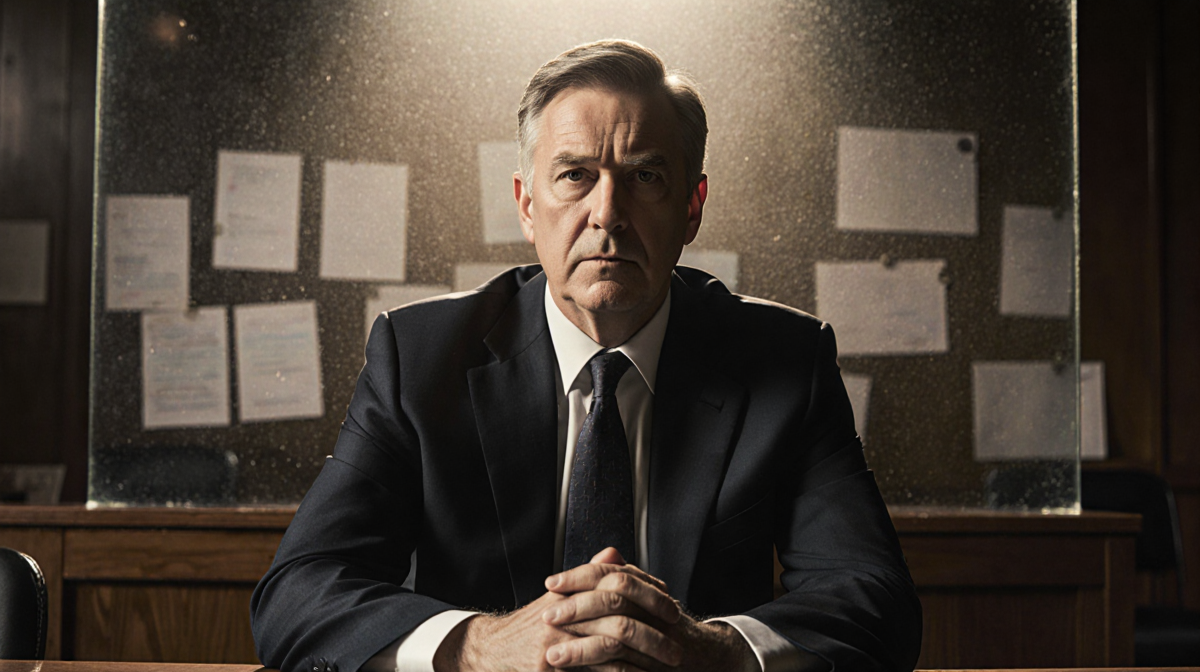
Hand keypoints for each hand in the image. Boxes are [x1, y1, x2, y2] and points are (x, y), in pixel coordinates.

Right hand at [432, 547, 685, 671]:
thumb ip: (587, 577)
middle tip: (678, 646)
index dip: (649, 597)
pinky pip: (597, 668)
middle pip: (619, 613)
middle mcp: (564, 611)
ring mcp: (557, 640)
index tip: (673, 610)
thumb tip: (615, 553)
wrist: (489, 652)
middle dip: (653, 630)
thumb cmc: (529, 627)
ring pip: (612, 643)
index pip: (617, 585)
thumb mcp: (557, 598)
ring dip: (645, 655)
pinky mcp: (551, 664)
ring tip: (668, 665)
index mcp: (569, 591)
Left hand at [543, 548, 756, 671]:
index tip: (551, 582)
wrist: (707, 659)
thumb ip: (627, 579)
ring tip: (552, 655)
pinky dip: (599, 671)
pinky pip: (626, 669)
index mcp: (650, 589)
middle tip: (546, 616)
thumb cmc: (670, 629)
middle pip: (614, 596)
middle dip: (577, 606)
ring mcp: (661, 637)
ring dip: (581, 645)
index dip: (579, 576)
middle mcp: (657, 609)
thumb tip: (605, 555)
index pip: (611, 572)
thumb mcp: (650, 599)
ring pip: (619, 632)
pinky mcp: (657, 667)